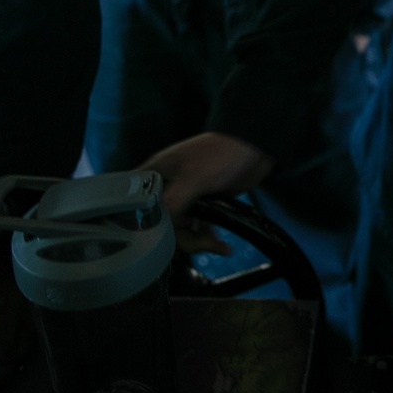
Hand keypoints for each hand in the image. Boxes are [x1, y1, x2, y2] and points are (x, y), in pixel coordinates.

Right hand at [140, 131, 274, 253]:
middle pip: (161, 223)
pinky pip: (197, 227)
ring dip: (196, 240)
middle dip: (180, 238)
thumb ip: (172, 202)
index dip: (146, 225)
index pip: (137, 205)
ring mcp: (186, 195)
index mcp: (157, 173)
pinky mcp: (204, 203)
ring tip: (214, 243)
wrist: (254, 149)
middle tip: (199, 242)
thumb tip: (160, 227)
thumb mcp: (193, 177)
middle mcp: (168, 186)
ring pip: (180, 228)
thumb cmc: (222, 152)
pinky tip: (219, 243)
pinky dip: (206, 237)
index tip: (161, 238)